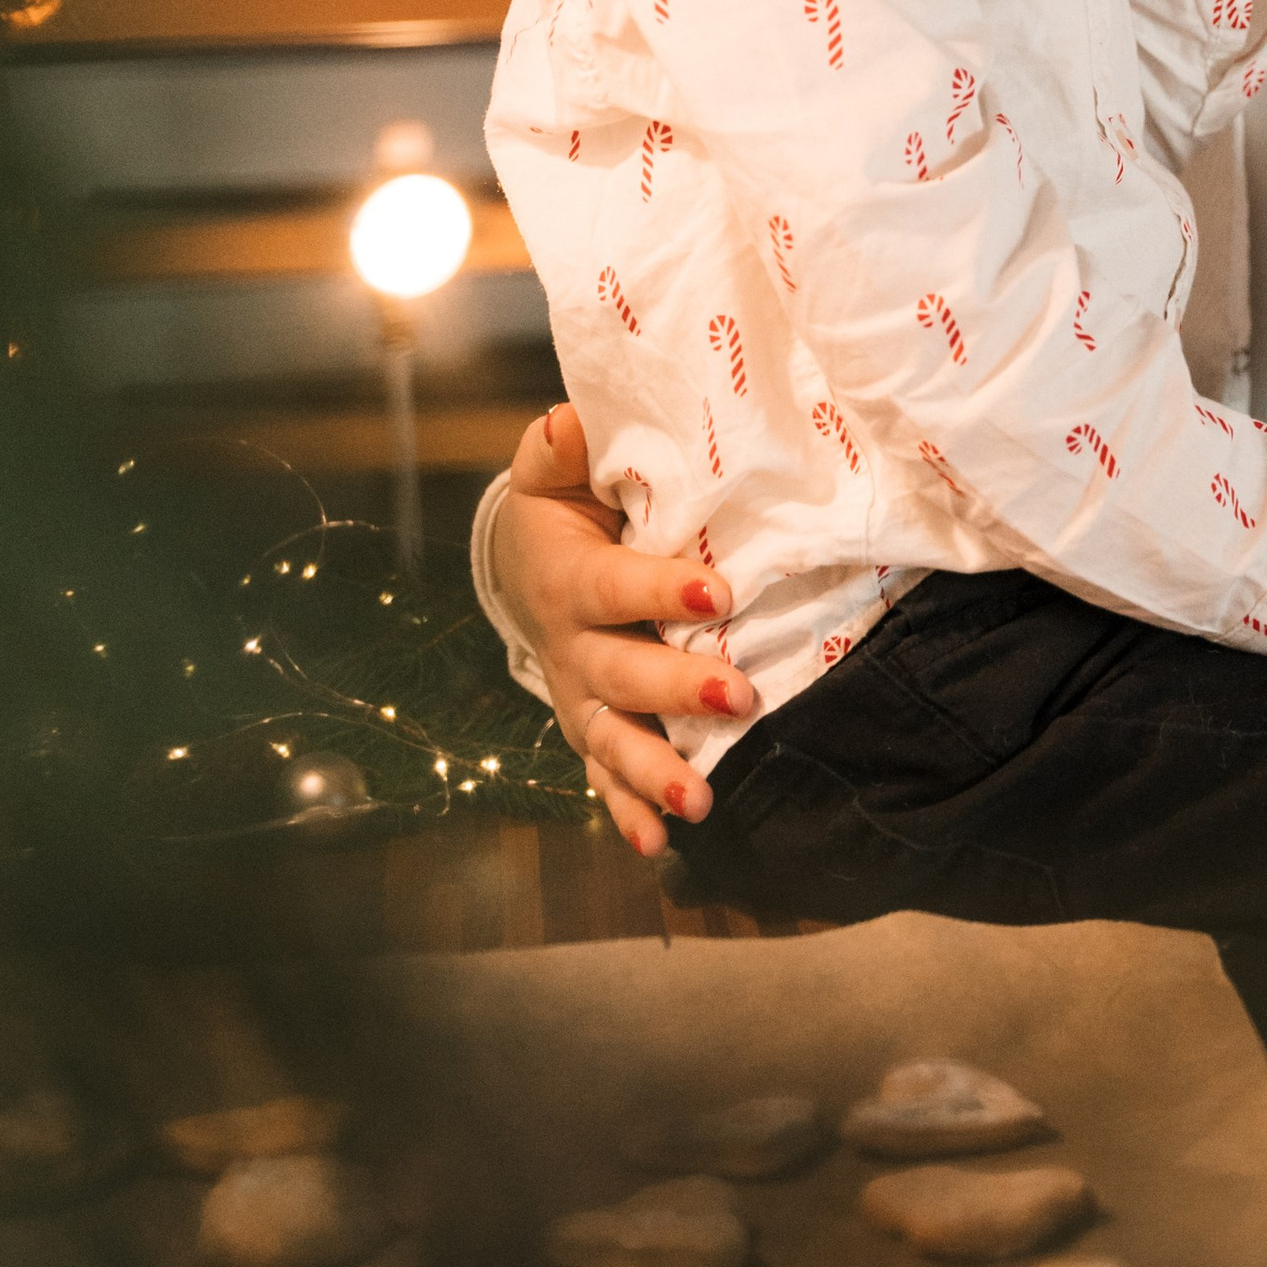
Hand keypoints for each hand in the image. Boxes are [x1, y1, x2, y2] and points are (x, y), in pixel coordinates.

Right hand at [493, 404, 754, 858]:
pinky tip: (660, 845)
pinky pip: (604, 778)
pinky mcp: (592, 727)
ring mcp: (581, 695)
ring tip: (699, 802)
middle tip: (739, 696)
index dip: (661, 591)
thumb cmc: (564, 507)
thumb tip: (574, 421)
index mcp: (567, 577)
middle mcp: (571, 646)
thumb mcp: (557, 469)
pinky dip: (626, 813)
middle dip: (676, 690)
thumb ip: (566, 447)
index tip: (719, 594)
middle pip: (619, 675)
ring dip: (653, 773)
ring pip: (610, 741)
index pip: (614, 586)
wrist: (527, 563)